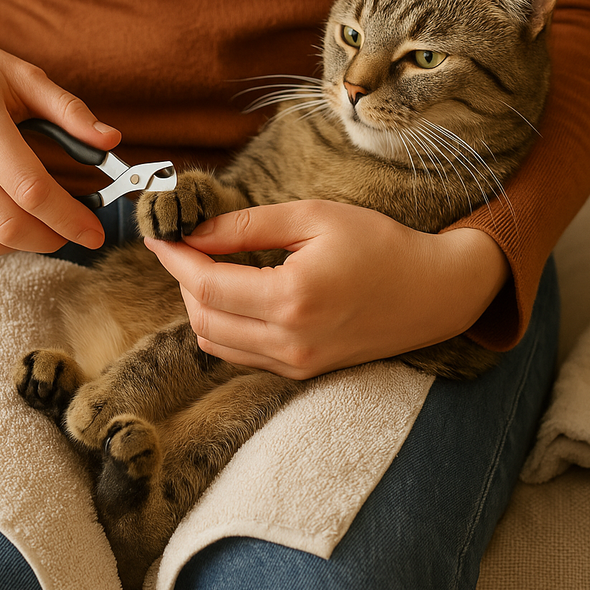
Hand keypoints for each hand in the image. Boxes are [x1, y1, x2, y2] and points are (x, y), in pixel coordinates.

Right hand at [0, 3, 121, 255]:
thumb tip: (111, 140)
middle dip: (53, 239)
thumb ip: (69, 110)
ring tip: (47, 229)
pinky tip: (13, 225)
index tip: (94, 231)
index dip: (69, 218)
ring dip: (25, 245)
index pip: (30, 189)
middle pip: (8, 223)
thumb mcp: (20, 74)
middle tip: (75, 233)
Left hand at [144, 200, 509, 378]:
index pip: (206, 285)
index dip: (174, 259)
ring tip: (208, 266)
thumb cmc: (380, 245)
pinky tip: (233, 294)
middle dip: (182, 280)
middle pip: (202, 317)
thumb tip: (196, 231)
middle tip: (186, 244)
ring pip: (214, 342)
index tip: (157, 235)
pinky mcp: (300, 372)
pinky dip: (222, 325)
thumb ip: (248, 225)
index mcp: (293, 298)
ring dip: (199, 305)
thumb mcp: (314, 217)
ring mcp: (295, 364)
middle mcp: (290, 341)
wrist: (432, 294)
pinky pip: (240, 354)